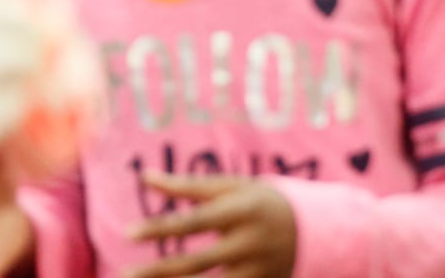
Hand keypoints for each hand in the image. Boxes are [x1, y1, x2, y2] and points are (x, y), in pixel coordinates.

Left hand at [125, 174, 295, 277]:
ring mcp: (258, 272)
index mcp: (241, 211)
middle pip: (198, 263)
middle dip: (159, 272)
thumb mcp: (230, 187)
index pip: (194, 221)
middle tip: (124, 275)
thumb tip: (144, 177)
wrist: (319, 230)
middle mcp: (250, 245)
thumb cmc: (260, 201)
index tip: (127, 233)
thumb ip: (187, 186)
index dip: (161, 228)